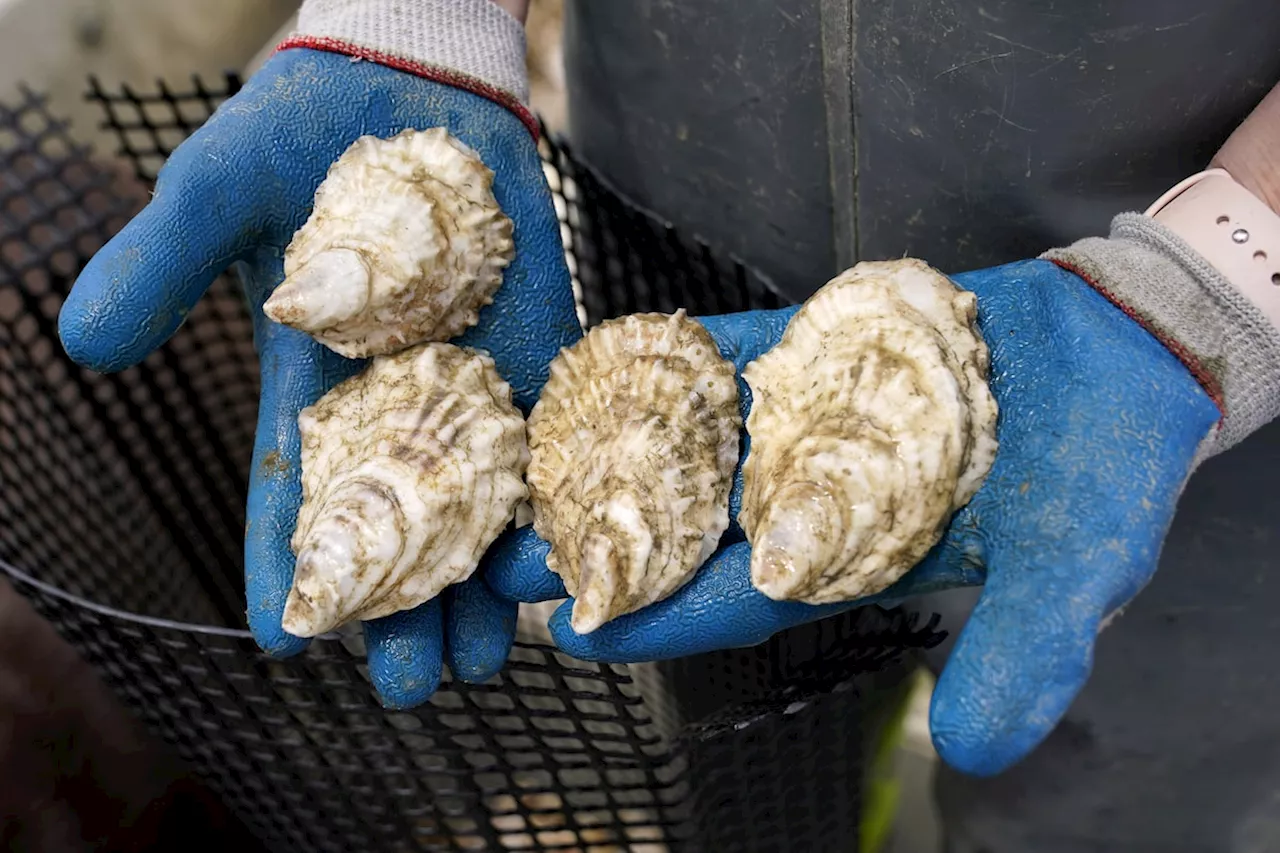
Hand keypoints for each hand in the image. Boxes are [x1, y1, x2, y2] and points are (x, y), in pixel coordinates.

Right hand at [57, 47, 581, 707]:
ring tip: (494, 656)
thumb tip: (84, 345)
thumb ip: (165, 261)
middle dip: (403, 606)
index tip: (285, 638)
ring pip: (479, 500)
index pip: (294, 490)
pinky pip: (552, 432)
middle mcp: (395, 399)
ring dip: (485, 579)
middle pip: (397, 522)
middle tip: (416, 688)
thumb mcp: (221, 190)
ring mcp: (474, 379)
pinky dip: (556, 493)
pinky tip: (567, 555)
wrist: (414, 82)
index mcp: (312, 383)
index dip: (287, 562)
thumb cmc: (302, 131)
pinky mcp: (542, 348)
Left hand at [488, 258, 1217, 774]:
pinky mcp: (821, 349)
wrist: (1128, 354)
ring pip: (696, 442)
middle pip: (693, 528)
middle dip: (605, 541)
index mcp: (861, 561)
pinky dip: (676, 361)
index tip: (579, 629)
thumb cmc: (1108, 471)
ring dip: (615, 451)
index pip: (743, 603)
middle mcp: (818, 497)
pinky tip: (604, 361)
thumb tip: (972, 753)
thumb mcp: (1078, 573)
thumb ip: (1026, 651)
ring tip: (522, 461)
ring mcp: (810, 420)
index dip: (665, 617)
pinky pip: (735, 357)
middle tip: (504, 552)